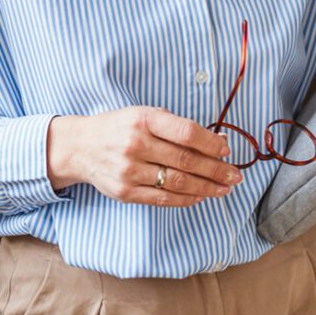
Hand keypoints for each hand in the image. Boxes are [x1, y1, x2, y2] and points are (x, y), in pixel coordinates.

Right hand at [47, 107, 241, 206]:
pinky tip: (201, 196)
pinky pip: (163, 199)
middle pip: (185, 160)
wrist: (80, 147)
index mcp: (143, 119)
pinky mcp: (125, 192)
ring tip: (224, 188)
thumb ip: (176, 127)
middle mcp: (136, 144)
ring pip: (177, 182)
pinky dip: (186, 199)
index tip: (227, 150)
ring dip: (206, 187)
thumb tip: (215, 142)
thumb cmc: (119, 127)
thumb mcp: (144, 115)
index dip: (211, 143)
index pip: (186, 133)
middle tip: (235, 175)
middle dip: (216, 170)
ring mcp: (129, 170)